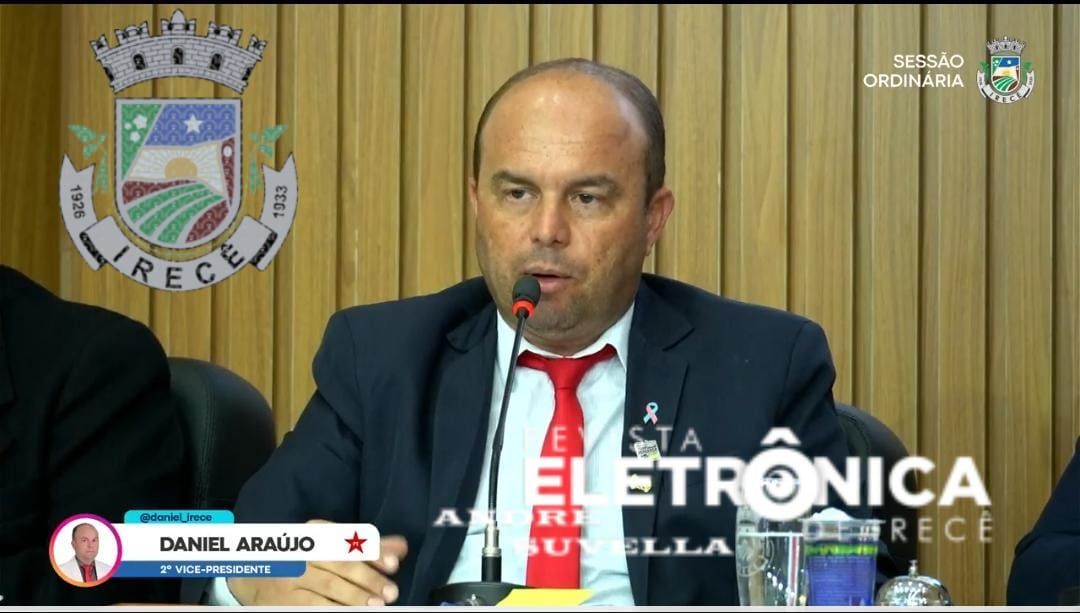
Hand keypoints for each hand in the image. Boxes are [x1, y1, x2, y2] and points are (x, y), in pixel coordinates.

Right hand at [228, 522, 407, 605]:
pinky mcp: (285, 601)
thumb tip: (401, 546)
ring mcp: (291, 577)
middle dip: (368, 579)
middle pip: (340, 565)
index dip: (372, 552)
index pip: (348, 541)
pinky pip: (312, 607)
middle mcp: (302, 552)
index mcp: (315, 534)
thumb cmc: (303, 559)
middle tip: (391, 592)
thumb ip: (366, 547)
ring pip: (328, 588)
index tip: (394, 563)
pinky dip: (333, 610)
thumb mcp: (330, 546)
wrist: (253, 574)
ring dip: (355, 598)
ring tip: (377, 606)